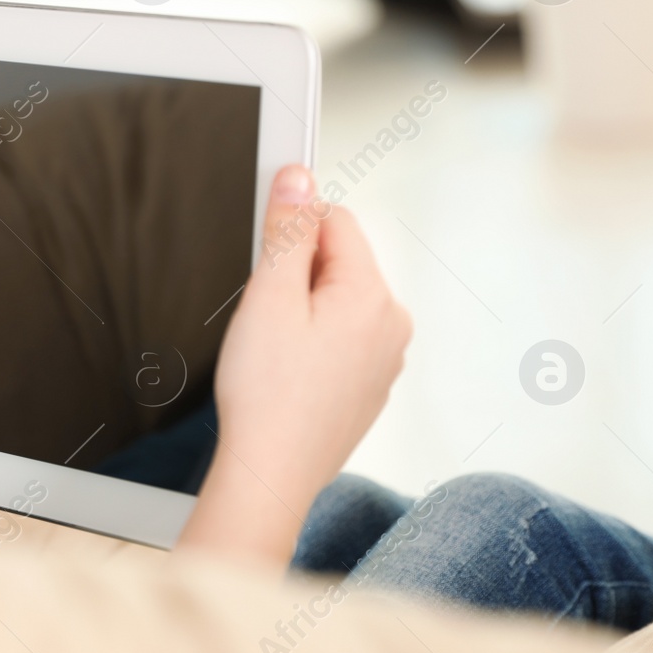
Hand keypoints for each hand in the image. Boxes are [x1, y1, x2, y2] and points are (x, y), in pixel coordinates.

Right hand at [178, 165, 410, 566]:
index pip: (336, 219)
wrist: (271, 475)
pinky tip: (284, 375)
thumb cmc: (268, 396)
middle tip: (263, 316)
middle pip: (338, 261)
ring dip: (301, 311)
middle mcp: (392, 325)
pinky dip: (310, 345)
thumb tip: (298, 177)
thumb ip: (287, 231)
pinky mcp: (369, 387)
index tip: (261, 254)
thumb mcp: (268, 297)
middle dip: (295, 275)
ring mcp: (384, 361)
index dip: (291, 229)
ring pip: (336, 302)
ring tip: (272, 350)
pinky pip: (339, 340)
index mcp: (373, 297)